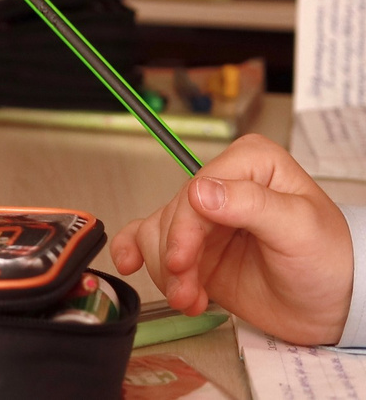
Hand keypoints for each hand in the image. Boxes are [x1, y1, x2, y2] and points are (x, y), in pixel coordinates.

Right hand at [110, 135, 353, 345]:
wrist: (334, 307)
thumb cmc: (331, 261)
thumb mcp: (301, 229)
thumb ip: (253, 204)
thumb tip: (202, 192)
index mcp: (250, 165)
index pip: (195, 189)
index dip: (184, 228)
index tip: (183, 260)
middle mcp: (223, 188)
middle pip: (171, 214)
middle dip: (175, 257)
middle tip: (187, 287)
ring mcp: (207, 220)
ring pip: (157, 234)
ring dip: (167, 272)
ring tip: (191, 297)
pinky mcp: (196, 248)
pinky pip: (149, 242)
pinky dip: (142, 260)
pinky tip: (138, 269)